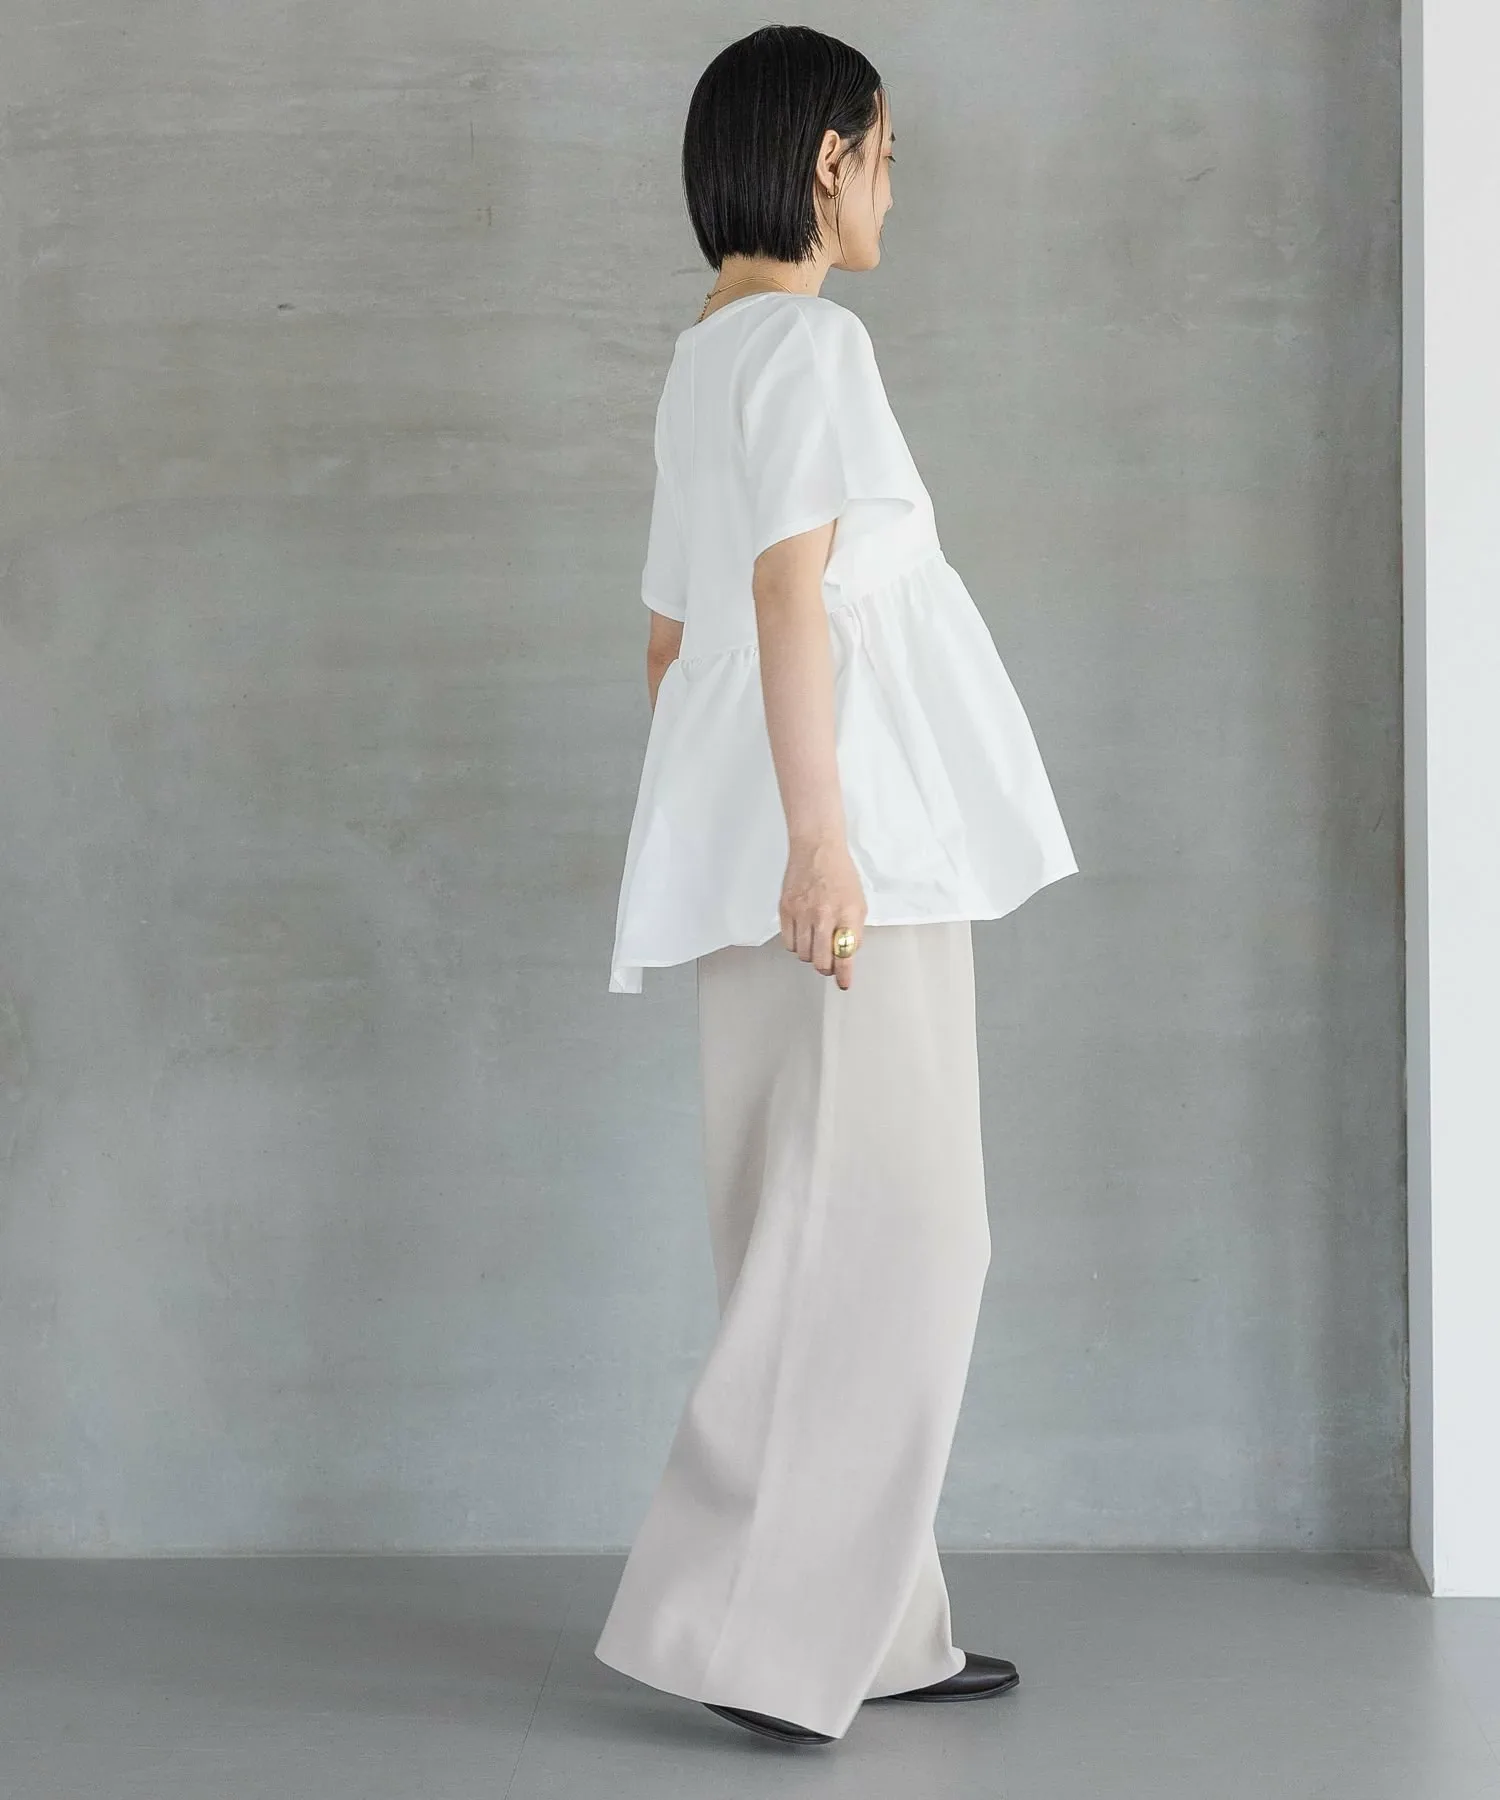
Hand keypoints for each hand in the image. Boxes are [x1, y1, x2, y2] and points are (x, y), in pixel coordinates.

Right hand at [779, 834, 867, 987]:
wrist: (817, 849)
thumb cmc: (840, 874)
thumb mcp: (859, 903)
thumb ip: (855, 931)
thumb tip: (847, 955)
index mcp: (847, 913)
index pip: (845, 954)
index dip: (844, 975)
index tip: (844, 983)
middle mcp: (824, 915)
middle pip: (820, 961)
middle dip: (827, 967)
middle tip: (829, 963)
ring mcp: (802, 913)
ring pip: (803, 954)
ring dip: (811, 955)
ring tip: (816, 944)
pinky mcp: (785, 910)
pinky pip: (788, 943)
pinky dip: (796, 945)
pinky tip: (803, 935)